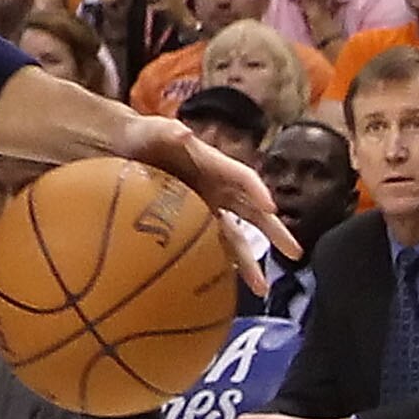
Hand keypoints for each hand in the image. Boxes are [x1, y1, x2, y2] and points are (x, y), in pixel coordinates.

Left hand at [123, 113, 297, 288]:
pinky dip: (218, 265)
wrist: (123, 150)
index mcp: (215, 166)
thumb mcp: (155, 130)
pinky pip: (209, 246)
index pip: (244, 178)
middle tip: (295, 254)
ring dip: (249, 262)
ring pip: (235, 237)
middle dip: (274, 232)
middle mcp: (217, 189)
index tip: (270, 207)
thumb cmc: (143, 135)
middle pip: (252, 212)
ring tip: (262, 289)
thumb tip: (182, 133)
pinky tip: (223, 288)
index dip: (257, 191)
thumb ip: (168, 132)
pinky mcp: (190, 225)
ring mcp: (206, 209)